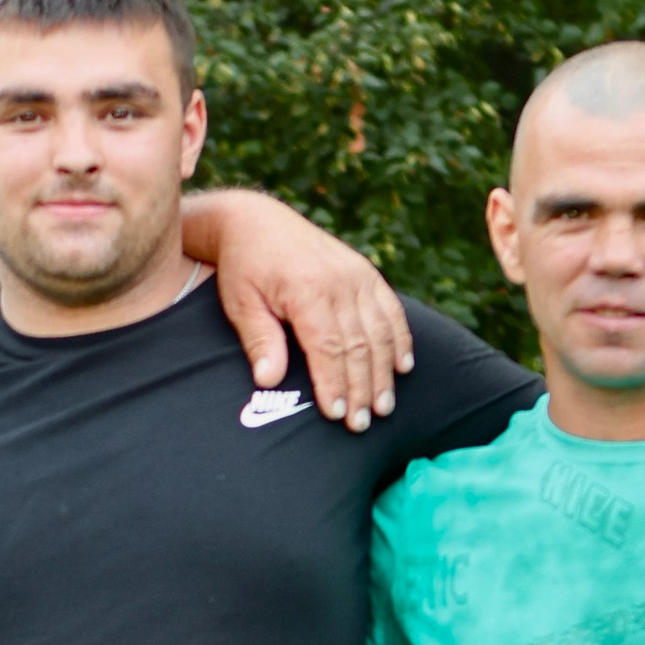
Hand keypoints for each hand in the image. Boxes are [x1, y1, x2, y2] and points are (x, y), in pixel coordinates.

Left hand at [184, 190, 412, 432]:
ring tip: (383, 407)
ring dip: (384, 373)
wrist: (256, 220)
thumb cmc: (244, 267)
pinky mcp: (366, 273)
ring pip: (380, 332)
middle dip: (362, 389)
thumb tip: (268, 380)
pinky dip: (400, 339)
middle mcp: (339, 282)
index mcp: (307, 290)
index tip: (336, 415)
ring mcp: (357, 275)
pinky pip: (391, 310)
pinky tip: (403, 367)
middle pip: (359, 346)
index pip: (328, 348)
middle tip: (362, 424)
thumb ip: (259, 340)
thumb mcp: (241, 303)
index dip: (334, 384)